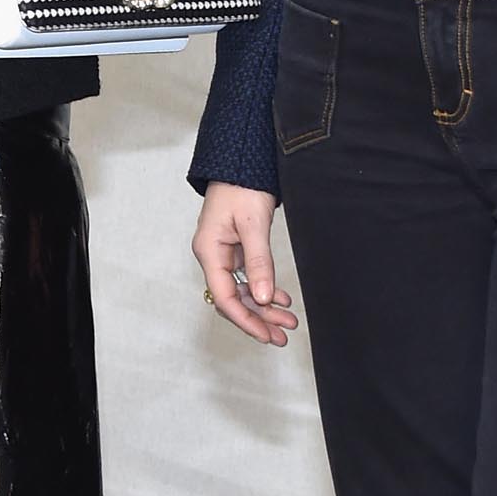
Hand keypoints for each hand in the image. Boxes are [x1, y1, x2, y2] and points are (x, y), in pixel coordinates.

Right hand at [193, 182, 299, 345]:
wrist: (242, 160)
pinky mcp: (234, 248)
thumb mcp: (254, 225)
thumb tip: (262, 298)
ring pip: (242, 291)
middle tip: (283, 335)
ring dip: (264, 306)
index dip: (246, 319)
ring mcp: (222, 253)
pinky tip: (282, 299)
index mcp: (208, 251)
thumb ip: (258, 263)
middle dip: (259, 318)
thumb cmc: (242, 185)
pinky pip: (247, 277)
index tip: (266, 335)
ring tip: (288, 320)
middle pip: (233, 299)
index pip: (224, 297)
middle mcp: (212, 256)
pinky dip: (264, 289)